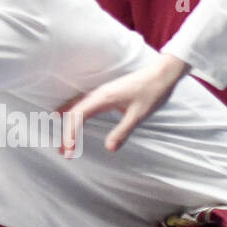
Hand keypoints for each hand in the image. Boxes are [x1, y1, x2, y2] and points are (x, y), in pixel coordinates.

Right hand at [58, 53, 189, 155]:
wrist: (161, 74)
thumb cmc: (152, 93)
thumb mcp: (138, 115)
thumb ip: (122, 132)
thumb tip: (109, 149)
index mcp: (103, 98)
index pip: (78, 116)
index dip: (70, 134)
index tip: (70, 151)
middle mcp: (97, 94)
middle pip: (73, 113)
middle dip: (66, 133)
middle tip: (64, 152)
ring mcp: (100, 92)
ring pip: (76, 107)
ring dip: (68, 124)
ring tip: (64, 142)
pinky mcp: (104, 93)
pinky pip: (82, 104)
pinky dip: (73, 114)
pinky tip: (68, 118)